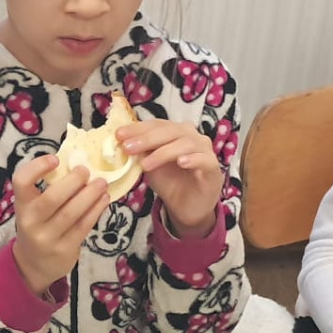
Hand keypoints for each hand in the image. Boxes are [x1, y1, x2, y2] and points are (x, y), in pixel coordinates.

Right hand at [10, 154, 109, 290]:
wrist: (35, 265)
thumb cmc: (38, 226)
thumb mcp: (34, 208)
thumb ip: (48, 190)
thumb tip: (77, 164)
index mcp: (22, 205)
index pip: (21, 182)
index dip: (37, 167)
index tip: (56, 159)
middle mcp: (31, 222)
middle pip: (52, 198)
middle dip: (73, 182)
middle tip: (86, 171)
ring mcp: (47, 238)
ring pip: (71, 213)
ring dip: (90, 195)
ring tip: (101, 183)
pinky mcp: (64, 249)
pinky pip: (83, 226)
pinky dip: (96, 210)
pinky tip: (103, 199)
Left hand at [118, 120, 223, 236]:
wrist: (186, 208)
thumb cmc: (169, 182)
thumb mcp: (149, 166)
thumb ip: (140, 153)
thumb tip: (121, 142)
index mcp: (175, 132)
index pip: (157, 124)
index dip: (138, 128)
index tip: (118, 135)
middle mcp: (191, 136)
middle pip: (170, 130)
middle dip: (147, 138)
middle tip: (128, 148)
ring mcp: (204, 150)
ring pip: (186, 143)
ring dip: (164, 152)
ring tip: (146, 164)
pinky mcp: (213, 168)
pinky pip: (204, 159)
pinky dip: (193, 159)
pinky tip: (181, 162)